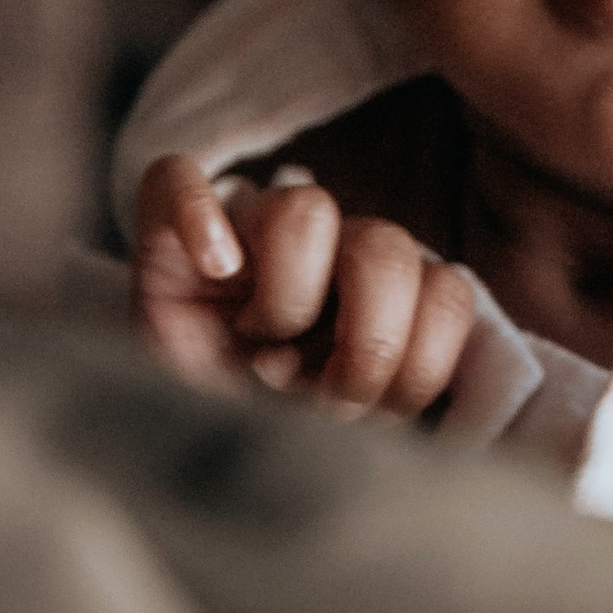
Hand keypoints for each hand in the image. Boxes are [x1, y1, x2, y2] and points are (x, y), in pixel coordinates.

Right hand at [131, 153, 482, 419]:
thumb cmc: (267, 432)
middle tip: (320, 398)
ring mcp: (247, 230)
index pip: (445, 291)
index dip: (421, 360)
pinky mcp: (166, 225)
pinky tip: (213, 270)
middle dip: (367, 341)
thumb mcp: (348, 435)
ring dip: (287, 302)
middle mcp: (325, 249)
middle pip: (386, 247)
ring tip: (257, 355)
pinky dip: (197, 216)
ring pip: (306, 209)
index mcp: (381, 293)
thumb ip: (401, 392)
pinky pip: (178, 177)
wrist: (174, 435)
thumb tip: (400, 385)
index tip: (373, 413)